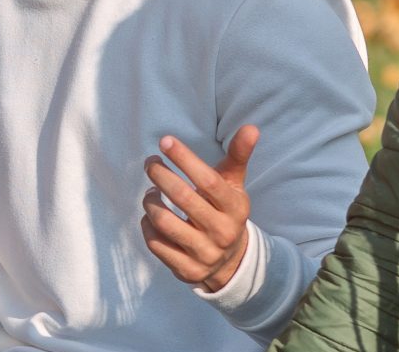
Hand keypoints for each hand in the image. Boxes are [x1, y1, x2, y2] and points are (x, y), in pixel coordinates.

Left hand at [140, 124, 258, 292]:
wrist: (231, 261)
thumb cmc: (225, 211)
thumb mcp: (233, 186)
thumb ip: (238, 156)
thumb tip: (251, 128)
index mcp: (235, 208)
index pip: (208, 181)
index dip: (185, 158)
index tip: (164, 141)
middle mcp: (221, 232)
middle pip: (184, 198)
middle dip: (161, 175)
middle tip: (151, 163)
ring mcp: (204, 253)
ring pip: (165, 222)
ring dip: (150, 202)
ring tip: (150, 192)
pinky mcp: (186, 270)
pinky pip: (156, 244)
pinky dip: (147, 226)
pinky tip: (150, 216)